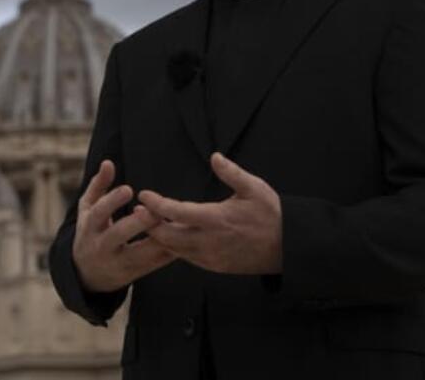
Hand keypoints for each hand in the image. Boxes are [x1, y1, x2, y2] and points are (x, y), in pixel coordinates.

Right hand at [72, 159, 175, 292]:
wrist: (86, 274)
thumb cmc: (91, 231)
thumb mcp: (87, 209)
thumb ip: (98, 185)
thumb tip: (108, 162)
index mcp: (90, 226)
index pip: (100, 212)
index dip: (113, 201)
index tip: (129, 189)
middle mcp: (102, 246)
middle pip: (119, 235)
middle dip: (138, 223)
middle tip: (156, 210)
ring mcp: (118, 262)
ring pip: (140, 253)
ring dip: (158, 240)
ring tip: (176, 224)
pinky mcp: (134, 274)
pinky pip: (153, 264)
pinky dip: (168, 253)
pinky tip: (183, 241)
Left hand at [139, 152, 282, 274]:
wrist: (287, 247)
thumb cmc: (271, 214)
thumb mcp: (255, 188)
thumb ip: (232, 173)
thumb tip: (214, 156)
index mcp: (217, 219)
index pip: (178, 213)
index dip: (157, 205)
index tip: (143, 195)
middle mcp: (210, 241)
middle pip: (168, 236)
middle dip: (150, 224)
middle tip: (137, 211)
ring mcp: (211, 257)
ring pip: (175, 250)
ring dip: (160, 237)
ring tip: (148, 222)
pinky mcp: (215, 267)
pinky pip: (187, 258)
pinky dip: (174, 248)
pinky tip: (170, 238)